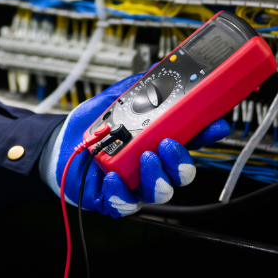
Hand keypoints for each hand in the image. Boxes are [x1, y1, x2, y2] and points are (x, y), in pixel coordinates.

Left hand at [40, 75, 230, 215]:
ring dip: (158, 176)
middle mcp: (151, 165)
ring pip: (161, 191)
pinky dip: (122, 192)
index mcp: (158, 141)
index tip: (216, 124)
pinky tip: (114, 177)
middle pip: (182, 173)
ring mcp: (135, 184)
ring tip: (145, 156)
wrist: (61, 144)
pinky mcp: (115, 198)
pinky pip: (126, 204)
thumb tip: (159, 72)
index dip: (207, 133)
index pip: (190, 140)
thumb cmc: (92, 126)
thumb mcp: (116, 99)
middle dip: (182, 161)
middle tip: (169, 144)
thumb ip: (138, 88)